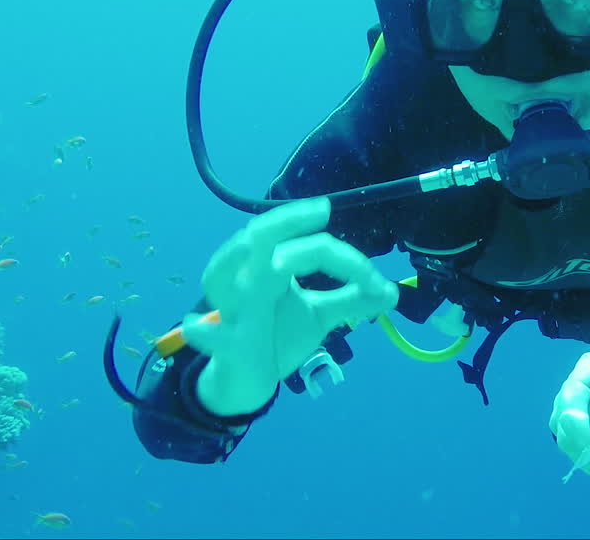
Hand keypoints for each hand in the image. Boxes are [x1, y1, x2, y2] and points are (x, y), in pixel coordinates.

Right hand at [183, 196, 398, 411]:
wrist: (248, 378)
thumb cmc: (278, 334)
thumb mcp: (319, 314)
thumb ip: (351, 299)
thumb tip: (391, 293)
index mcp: (268, 265)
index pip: (308, 248)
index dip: (348, 261)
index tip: (378, 284)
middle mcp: (247, 279)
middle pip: (257, 239)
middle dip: (286, 222)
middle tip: (321, 211)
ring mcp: (233, 310)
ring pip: (222, 277)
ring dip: (236, 260)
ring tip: (258, 251)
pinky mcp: (228, 344)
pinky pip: (211, 337)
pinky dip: (204, 333)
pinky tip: (199, 328)